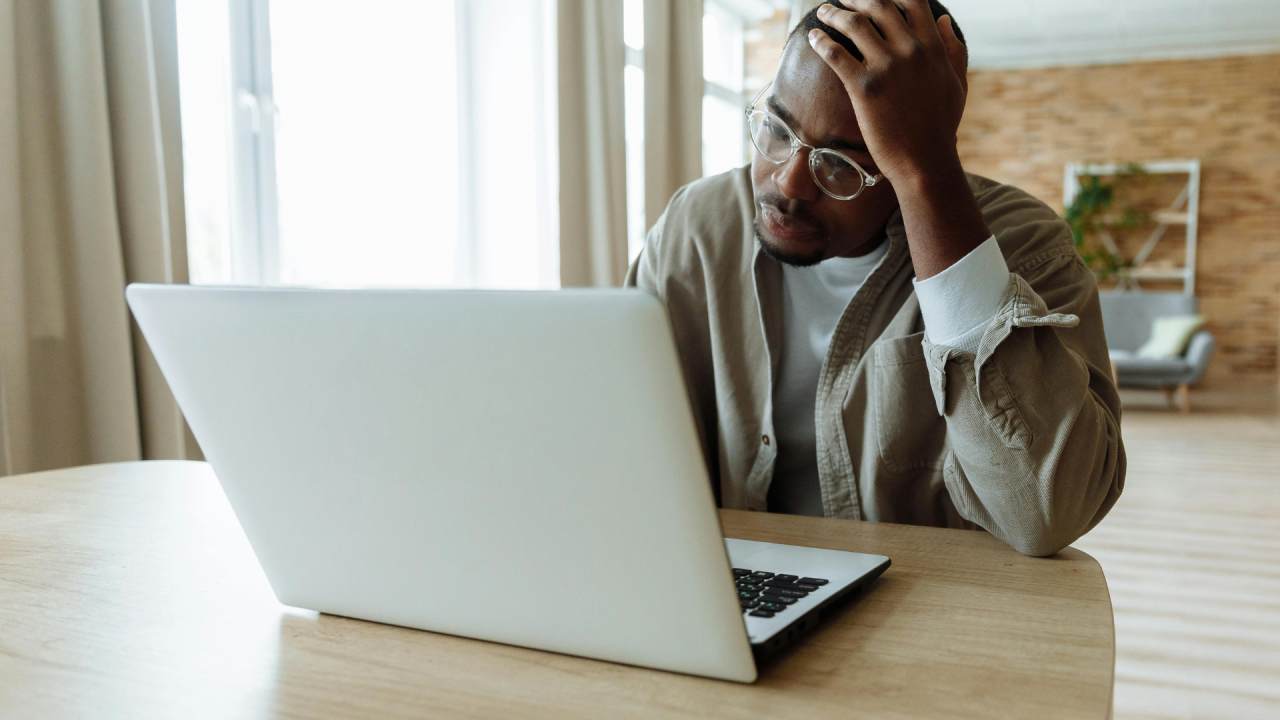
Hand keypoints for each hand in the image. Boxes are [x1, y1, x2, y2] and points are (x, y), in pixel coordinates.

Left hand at [807, 1, 968, 188]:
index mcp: (933, 48)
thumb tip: (944, 20)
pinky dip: (821, 41)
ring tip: (823, 13)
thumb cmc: (940, 127)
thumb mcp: (957, 83)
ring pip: (855, 25)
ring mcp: (887, 68)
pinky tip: (813, 38)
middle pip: (879, 6)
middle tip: (842, 0)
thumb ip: (953, 49)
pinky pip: (836, 54)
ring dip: (835, 14)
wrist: (924, 162)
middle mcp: (911, 51)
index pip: (912, 1)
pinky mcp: (864, 87)